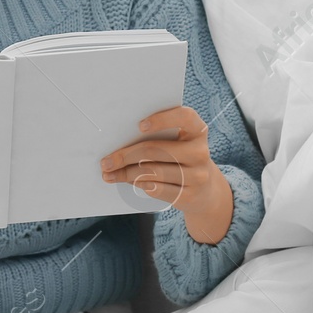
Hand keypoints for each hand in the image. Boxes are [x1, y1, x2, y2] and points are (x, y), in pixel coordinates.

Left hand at [99, 106, 234, 245]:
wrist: (206, 192)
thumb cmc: (183, 160)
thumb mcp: (179, 144)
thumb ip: (159, 137)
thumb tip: (119, 142)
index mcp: (197, 130)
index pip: (184, 117)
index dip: (162, 119)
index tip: (139, 126)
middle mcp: (200, 151)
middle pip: (155, 150)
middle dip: (125, 156)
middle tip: (106, 162)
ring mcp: (197, 175)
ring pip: (152, 171)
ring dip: (126, 173)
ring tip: (111, 174)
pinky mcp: (189, 195)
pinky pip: (157, 188)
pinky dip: (138, 184)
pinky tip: (128, 181)